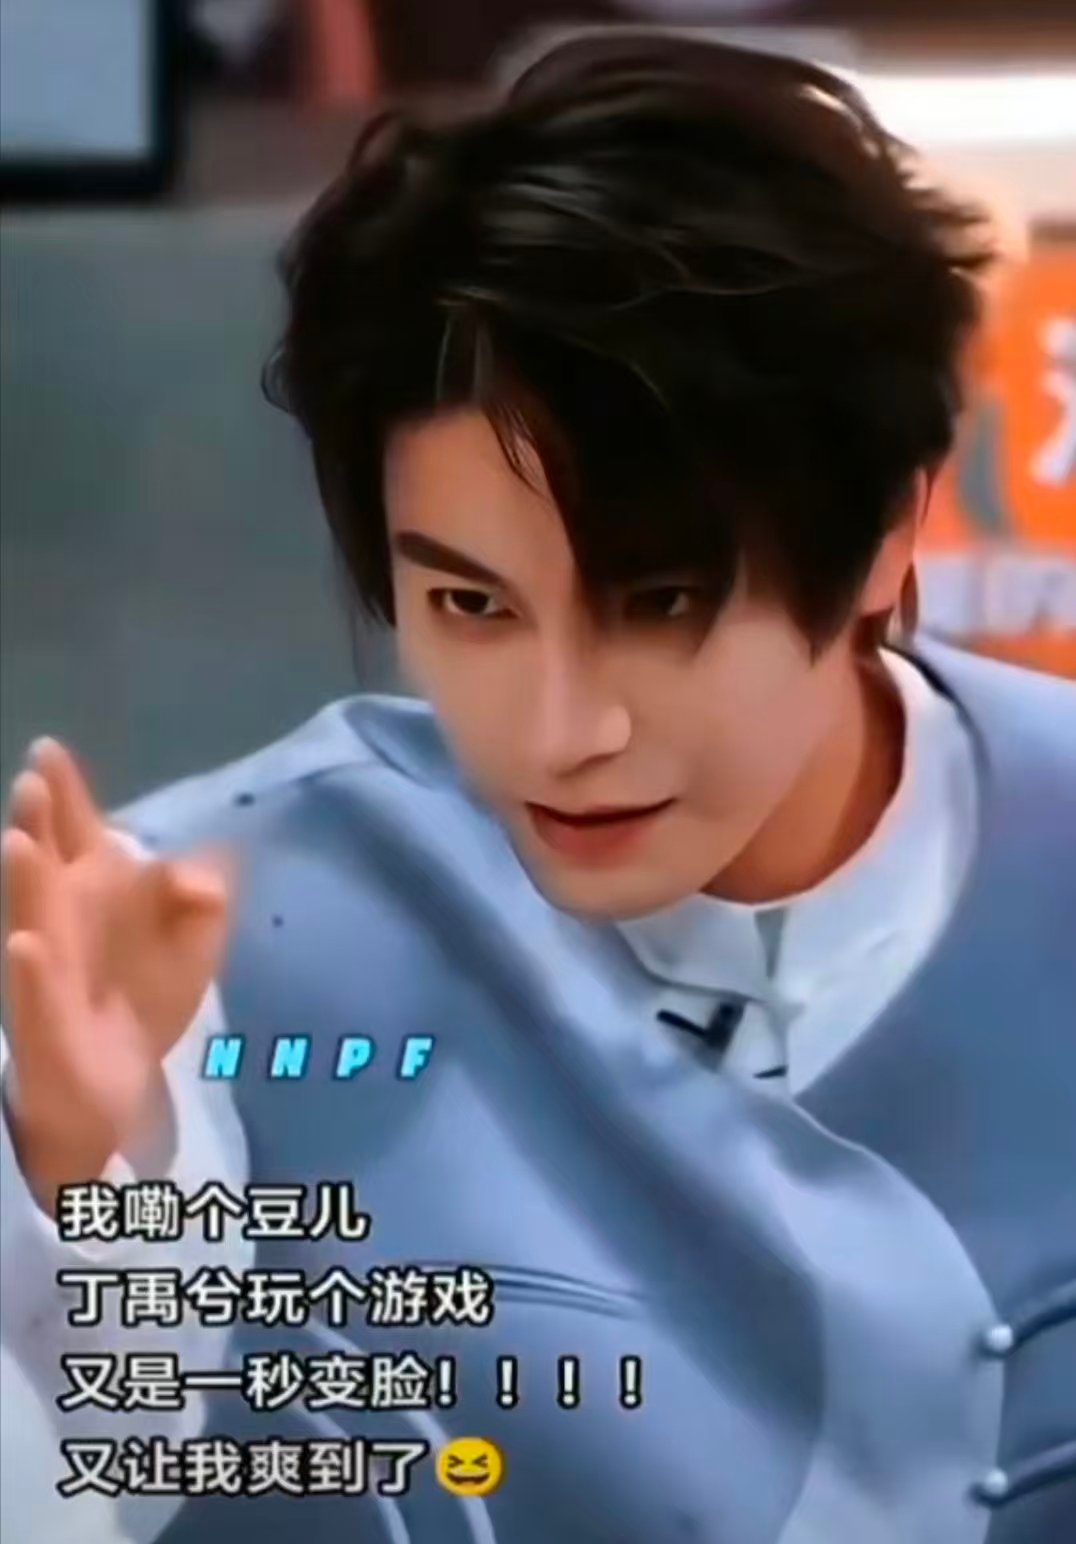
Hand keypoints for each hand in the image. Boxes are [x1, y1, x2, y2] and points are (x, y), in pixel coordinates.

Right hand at [1, 739, 232, 1210]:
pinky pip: (36, 999)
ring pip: (30, 921)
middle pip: (45, 867)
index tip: (49, 751)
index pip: (78, 837)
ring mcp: (49, 974)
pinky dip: (33, 972)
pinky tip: (28, 943)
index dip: (65, 797)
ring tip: (17, 841)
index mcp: (93, 896)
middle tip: (31, 783)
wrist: (114, 1091)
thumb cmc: (141, 1001)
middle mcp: (63, 925)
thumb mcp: (189, 948)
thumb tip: (205, 874)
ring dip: (24, 883)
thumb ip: (201, 904)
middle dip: (38, 826)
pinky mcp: (47, 1028)